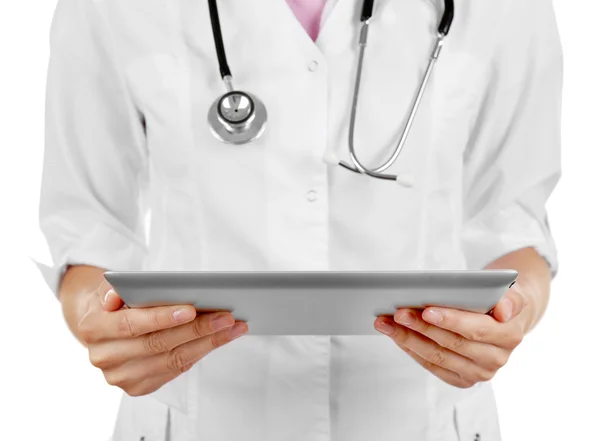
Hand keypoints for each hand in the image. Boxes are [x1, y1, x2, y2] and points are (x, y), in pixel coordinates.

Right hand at [77, 278, 247, 395]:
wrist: (102, 326)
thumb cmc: (116, 302)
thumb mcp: (112, 287)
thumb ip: (118, 289)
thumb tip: (119, 294)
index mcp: (92, 328)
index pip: (131, 324)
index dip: (161, 317)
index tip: (191, 309)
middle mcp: (104, 357)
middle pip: (158, 344)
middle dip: (196, 329)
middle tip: (226, 316)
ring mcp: (121, 377)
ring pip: (172, 360)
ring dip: (208, 343)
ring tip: (232, 327)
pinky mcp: (138, 387)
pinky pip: (175, 370)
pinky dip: (200, 353)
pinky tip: (219, 340)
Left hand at [373, 289, 527, 387]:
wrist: (503, 319)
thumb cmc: (499, 301)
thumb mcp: (511, 292)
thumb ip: (511, 299)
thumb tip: (503, 310)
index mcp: (509, 336)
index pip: (475, 329)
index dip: (450, 320)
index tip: (426, 310)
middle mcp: (495, 359)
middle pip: (451, 344)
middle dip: (421, 327)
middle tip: (398, 313)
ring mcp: (478, 373)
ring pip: (437, 357)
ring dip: (408, 339)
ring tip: (387, 323)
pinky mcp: (462, 379)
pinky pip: (432, 366)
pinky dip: (411, 349)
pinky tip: (396, 336)